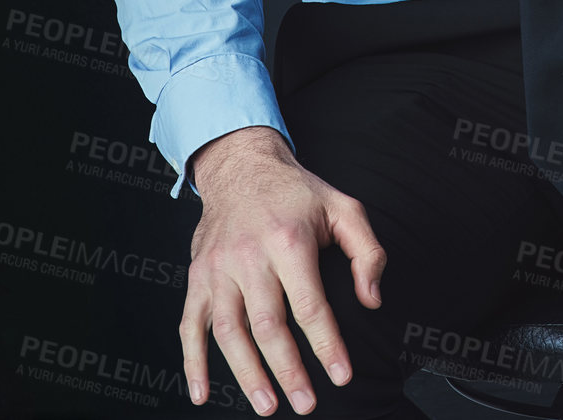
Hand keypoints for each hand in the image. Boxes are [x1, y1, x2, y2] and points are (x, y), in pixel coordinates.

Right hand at [181, 126, 386, 413]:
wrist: (242, 166)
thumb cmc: (298, 193)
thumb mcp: (343, 207)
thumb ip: (367, 251)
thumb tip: (372, 299)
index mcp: (289, 240)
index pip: (310, 304)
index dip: (327, 344)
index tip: (342, 376)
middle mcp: (249, 256)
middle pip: (268, 325)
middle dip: (288, 370)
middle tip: (306, 404)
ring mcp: (218, 269)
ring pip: (229, 332)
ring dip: (246, 374)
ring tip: (267, 405)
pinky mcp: (197, 277)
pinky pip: (190, 325)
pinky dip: (192, 363)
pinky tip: (201, 393)